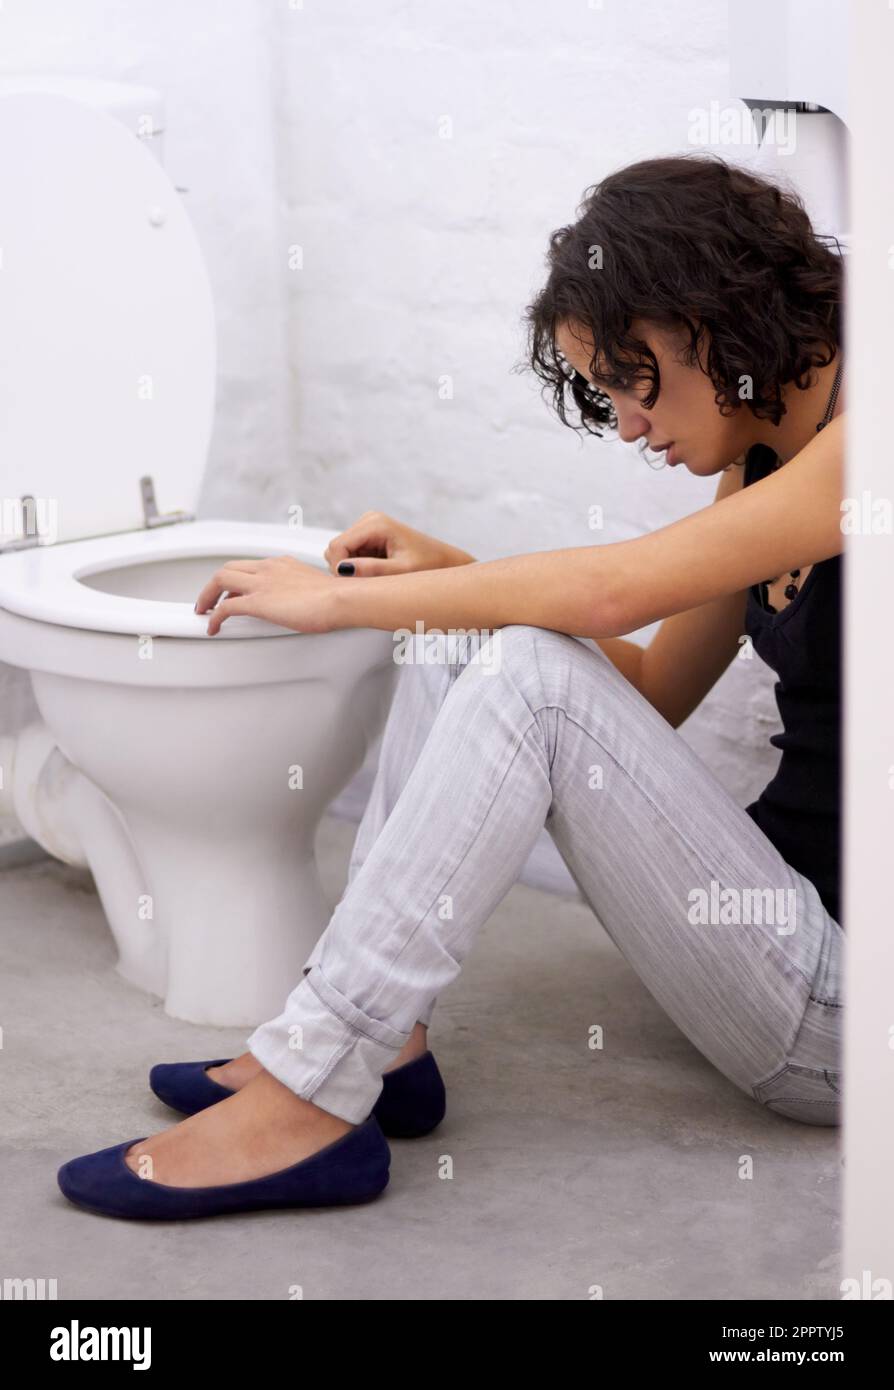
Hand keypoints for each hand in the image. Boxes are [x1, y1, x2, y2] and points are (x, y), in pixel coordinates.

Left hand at [195, 556, 341, 635]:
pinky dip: (214, 616)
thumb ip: (305, 592)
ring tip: (203, 611)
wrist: (342, 599)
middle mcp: (269, 568)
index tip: (233, 591)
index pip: (251, 566)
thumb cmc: (338, 597)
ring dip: (207, 596)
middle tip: (209, 600)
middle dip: (215, 584)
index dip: (236, 579)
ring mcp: (262, 583)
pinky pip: (226, 607)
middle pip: (229, 568)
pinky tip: (213, 627)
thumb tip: (308, 603)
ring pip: (220, 579)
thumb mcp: (316, 588)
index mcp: (283, 564)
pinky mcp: (259, 601)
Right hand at [324, 511, 474, 575]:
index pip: (337, 546)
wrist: (445, 563)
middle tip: (370, 582)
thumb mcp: (401, 572)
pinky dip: (359, 566)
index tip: (356, 585)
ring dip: (354, 568)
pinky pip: (350, 554)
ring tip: (379, 576)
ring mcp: (368, 526)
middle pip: (336, 548)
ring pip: (341, 553)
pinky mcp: (369, 536)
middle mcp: (369, 519)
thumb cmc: (430, 566)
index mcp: (376, 523)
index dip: (340, 569)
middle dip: (346, 569)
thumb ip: (372, 570)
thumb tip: (343, 569)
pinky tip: (379, 570)